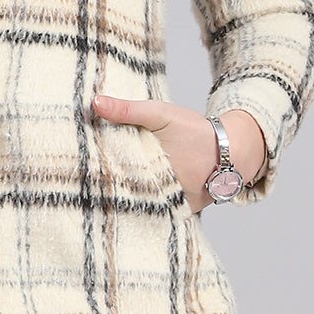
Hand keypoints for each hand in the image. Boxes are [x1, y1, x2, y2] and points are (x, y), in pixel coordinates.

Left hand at [92, 95, 265, 212]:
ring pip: (142, 206)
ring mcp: (175, 208)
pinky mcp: (183, 211)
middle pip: (127, 198)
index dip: (97, 181)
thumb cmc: (196, 131)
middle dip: (108, 193)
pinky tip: (124, 199)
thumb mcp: (161, 114)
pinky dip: (145, 203)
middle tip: (81, 187)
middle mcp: (165, 198)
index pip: (116, 184)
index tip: (79, 176)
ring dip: (126, 199)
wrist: (234, 149)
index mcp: (154, 176)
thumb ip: (128, 110)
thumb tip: (95, 102)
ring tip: (95, 195)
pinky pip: (158, 210)